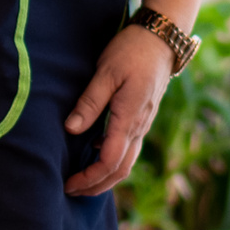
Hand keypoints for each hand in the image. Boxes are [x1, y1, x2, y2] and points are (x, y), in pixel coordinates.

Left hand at [62, 24, 171, 196]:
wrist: (162, 38)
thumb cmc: (132, 51)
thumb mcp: (106, 72)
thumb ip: (90, 102)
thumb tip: (71, 129)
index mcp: (129, 119)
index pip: (109, 162)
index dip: (88, 178)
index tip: (68, 183)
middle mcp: (139, 127)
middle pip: (120, 170)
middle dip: (96, 186)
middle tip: (71, 190)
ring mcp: (143, 123)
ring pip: (127, 162)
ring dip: (105, 177)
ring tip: (82, 180)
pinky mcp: (143, 117)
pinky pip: (129, 149)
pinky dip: (113, 160)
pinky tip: (95, 154)